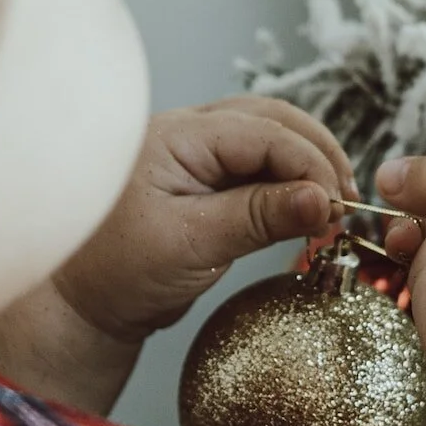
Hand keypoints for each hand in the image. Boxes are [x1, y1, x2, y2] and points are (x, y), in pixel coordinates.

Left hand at [56, 99, 354, 341]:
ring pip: (271, 138)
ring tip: (334, 205)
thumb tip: (323, 200)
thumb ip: (258, 218)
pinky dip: (290, 182)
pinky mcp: (206, 181)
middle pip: (276, 120)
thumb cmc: (116, 273)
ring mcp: (198, 154)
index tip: (336, 209)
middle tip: (346, 203)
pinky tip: (307, 209)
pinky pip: (259, 166)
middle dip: (319, 155)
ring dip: (308, 165)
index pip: (267, 132)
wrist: (78, 305)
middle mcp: (190, 133)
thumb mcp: (191, 245)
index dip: (312, 165)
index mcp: (179, 136)